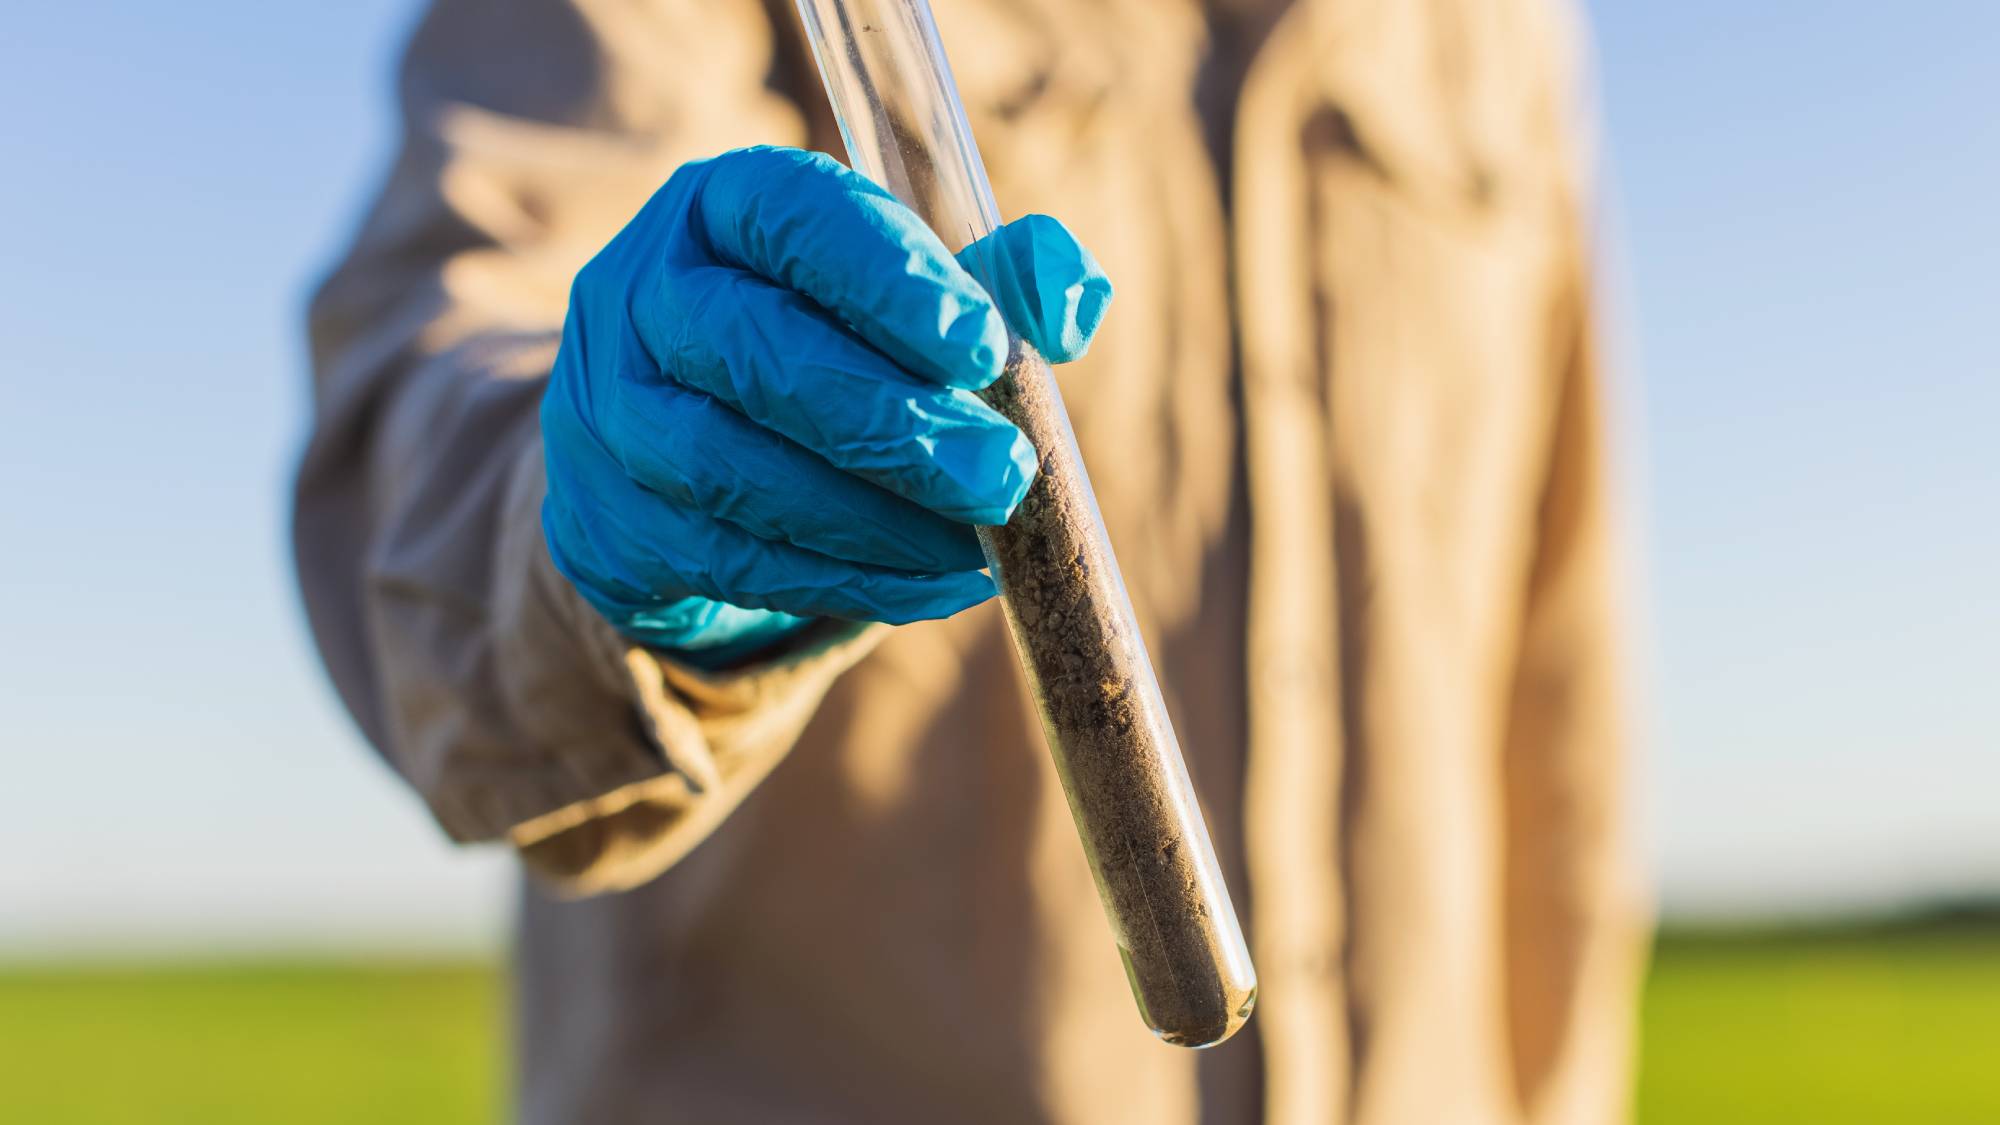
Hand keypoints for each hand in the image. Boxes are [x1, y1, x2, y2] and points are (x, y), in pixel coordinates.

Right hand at [540, 146, 1110, 665]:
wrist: (678, 463)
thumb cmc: (820, 353)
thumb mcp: (903, 301)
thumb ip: (994, 286)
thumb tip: (1073, 295)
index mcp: (721, 208)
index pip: (793, 217)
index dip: (887, 279)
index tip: (984, 345)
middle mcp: (638, 294)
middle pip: (754, 352)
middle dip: (893, 423)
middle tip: (1004, 472)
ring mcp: (603, 413)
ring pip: (727, 470)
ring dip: (870, 519)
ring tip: (975, 545)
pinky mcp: (604, 522)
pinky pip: (725, 560)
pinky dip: (843, 581)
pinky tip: (931, 586)